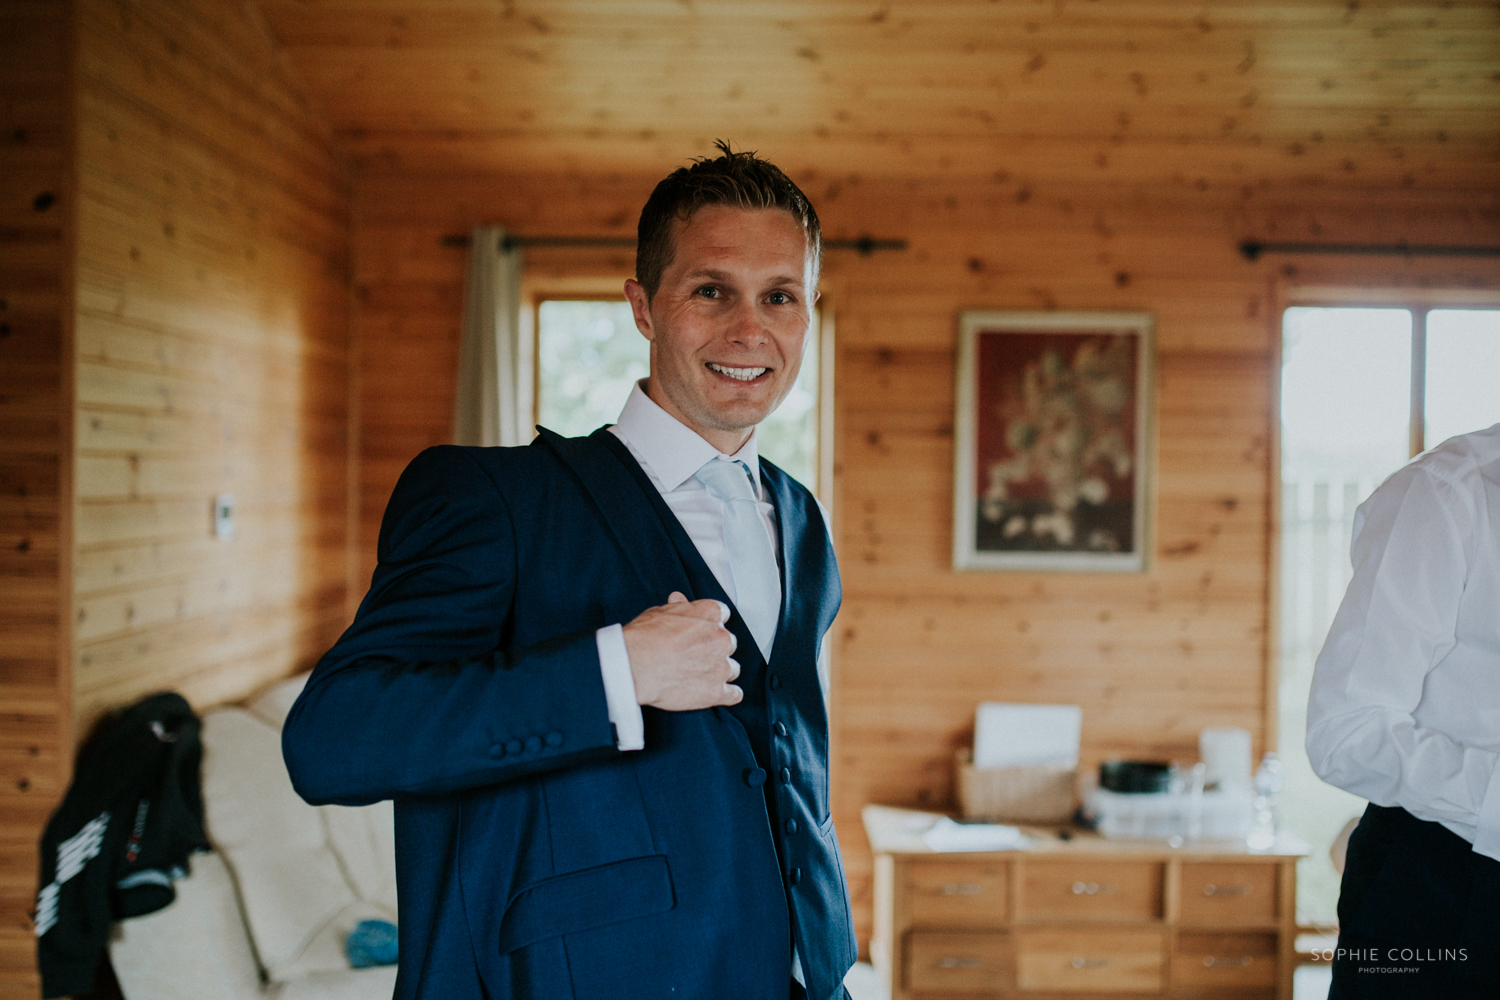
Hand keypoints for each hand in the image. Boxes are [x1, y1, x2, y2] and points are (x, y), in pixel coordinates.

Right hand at [622, 592, 742, 710]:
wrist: (632, 667)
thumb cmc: (643, 639)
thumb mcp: (659, 612)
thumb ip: (679, 607)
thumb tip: (681, 601)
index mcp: (710, 614)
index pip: (722, 615)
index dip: (709, 624)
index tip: (700, 632)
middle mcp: (721, 638)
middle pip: (727, 643)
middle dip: (714, 649)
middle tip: (694, 655)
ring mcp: (721, 666)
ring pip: (732, 668)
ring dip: (719, 671)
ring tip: (697, 675)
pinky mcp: (716, 692)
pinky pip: (734, 694)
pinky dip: (727, 694)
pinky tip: (715, 692)